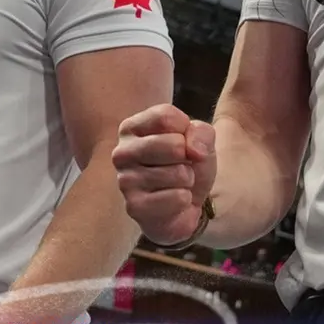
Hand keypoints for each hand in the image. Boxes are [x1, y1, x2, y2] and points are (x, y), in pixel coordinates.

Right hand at [113, 104, 216, 244]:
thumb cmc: (186, 164)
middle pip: (173, 144)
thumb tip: (194, 151)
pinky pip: (176, 198)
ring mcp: (126, 181)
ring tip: (175, 184)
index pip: (165, 116)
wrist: (183, 205)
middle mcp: (122, 152)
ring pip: (178, 173)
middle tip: (180, 165)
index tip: (181, 141)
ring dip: (186, 180)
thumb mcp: (200, 140)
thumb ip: (201, 133)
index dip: (185, 130)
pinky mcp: (135, 207)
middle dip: (188, 157)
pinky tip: (172, 201)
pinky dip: (184, 200)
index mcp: (132, 128)